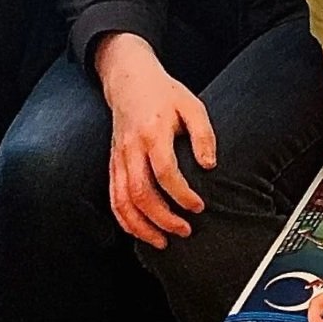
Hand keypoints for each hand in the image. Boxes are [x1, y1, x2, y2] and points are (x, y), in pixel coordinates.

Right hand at [96, 34, 214, 247]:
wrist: (129, 80)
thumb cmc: (165, 94)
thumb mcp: (192, 105)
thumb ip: (203, 134)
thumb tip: (209, 165)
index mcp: (153, 133)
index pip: (165, 172)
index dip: (182, 194)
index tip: (199, 206)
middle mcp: (131, 149)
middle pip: (141, 193)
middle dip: (162, 218)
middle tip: (185, 231)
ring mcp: (118, 158)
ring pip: (122, 201)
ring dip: (142, 227)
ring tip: (163, 242)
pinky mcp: (113, 164)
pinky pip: (114, 198)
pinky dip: (125, 220)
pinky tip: (141, 232)